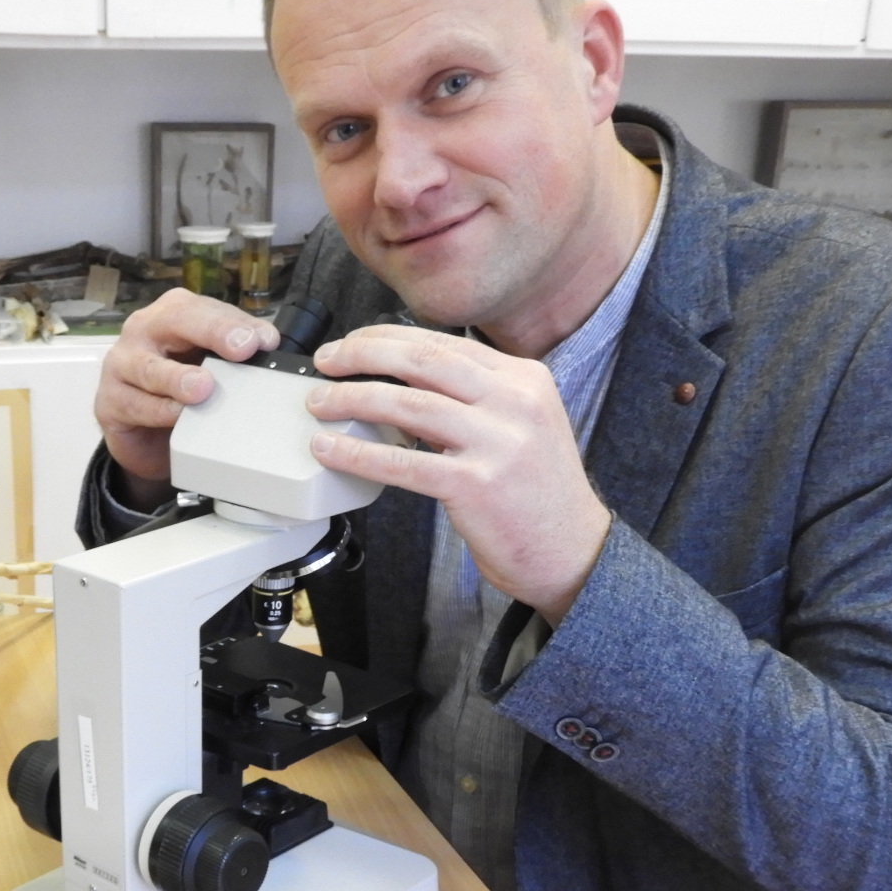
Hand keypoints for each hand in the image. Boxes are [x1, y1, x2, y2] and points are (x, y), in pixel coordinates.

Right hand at [96, 290, 278, 507]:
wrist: (145, 436)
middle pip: (177, 320)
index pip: (207, 309)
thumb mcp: (211, 367)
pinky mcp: (109, 401)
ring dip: (178, 378)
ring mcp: (122, 363)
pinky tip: (179, 417)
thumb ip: (235, 356)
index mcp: (175, 313)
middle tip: (243, 349)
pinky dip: (159, 411)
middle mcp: (145, 329)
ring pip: (149, 366)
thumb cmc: (180, 391)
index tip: (266, 341)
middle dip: (213, 332)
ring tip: (204, 388)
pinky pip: (135, 405)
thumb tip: (267, 346)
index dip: (237, 323)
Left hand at [306, 326, 609, 624]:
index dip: (388, 338)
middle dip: (364, 354)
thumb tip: (402, 381)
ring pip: (407, 405)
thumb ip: (474, 398)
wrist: (572, 552)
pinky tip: (330, 450)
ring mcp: (497, 442)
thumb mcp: (520, 424)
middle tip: (326, 361)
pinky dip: (358, 453)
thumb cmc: (536, 493)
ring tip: (319, 403)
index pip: (443, 344)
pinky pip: (403, 461)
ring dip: (353, 400)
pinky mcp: (476, 484)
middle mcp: (514, 402)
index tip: (352, 344)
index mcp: (524, 378)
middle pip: (422, 362)